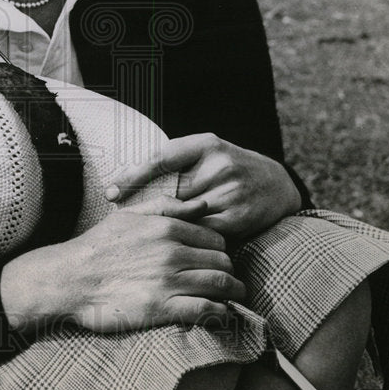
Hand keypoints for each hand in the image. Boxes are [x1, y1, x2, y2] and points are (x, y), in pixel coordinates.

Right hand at [0, 202, 245, 334]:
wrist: (71, 278)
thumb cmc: (98, 245)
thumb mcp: (129, 215)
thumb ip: (167, 207)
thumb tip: (202, 204)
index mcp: (166, 228)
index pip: (215, 238)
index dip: (221, 250)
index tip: (218, 260)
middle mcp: (172, 252)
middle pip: (222, 261)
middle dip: (230, 271)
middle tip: (230, 280)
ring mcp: (168, 280)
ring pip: (220, 284)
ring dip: (233, 292)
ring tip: (235, 297)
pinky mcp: (162, 308)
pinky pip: (205, 309)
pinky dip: (220, 312)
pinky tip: (221, 314)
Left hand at [106, 133, 300, 243]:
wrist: (277, 185)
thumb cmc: (228, 168)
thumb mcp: (206, 153)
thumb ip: (175, 161)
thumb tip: (129, 179)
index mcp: (206, 144)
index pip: (161, 158)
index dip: (133, 176)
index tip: (111, 192)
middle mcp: (218, 166)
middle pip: (169, 191)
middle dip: (144, 206)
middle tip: (117, 219)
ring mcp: (229, 192)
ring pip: (182, 215)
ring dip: (161, 226)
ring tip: (137, 236)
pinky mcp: (236, 218)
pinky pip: (200, 232)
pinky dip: (184, 238)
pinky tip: (169, 245)